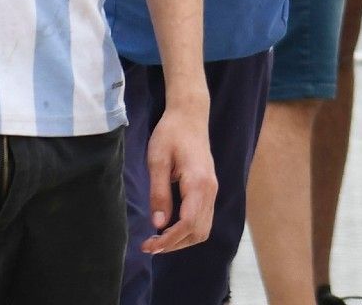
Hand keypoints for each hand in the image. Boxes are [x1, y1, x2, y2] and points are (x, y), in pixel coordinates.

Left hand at [139, 105, 215, 253]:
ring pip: (203, 228)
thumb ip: (158, 193)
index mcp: (198, 184)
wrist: (190, 115)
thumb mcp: (157, 161)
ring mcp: (212, 190)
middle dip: (175, 244)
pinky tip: (170, 227)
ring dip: (182, 240)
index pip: (187, 224)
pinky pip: (203, 218)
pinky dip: (188, 230)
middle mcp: (210, 190)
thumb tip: (158, 224)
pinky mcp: (209, 189)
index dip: (168, 240)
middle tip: (150, 245)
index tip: (149, 246)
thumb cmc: (170, 134)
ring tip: (159, 240)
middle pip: (198, 232)